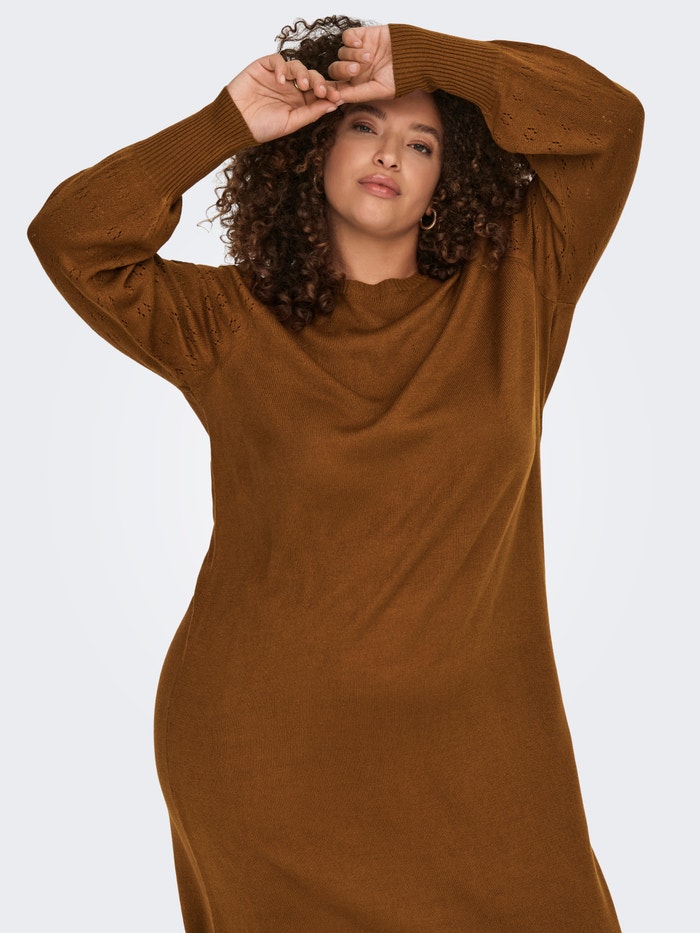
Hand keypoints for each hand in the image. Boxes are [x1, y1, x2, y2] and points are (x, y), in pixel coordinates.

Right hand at [227, 54, 343, 142]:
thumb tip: (334, 104)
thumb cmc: (262, 128)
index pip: (319, 92)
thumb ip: (311, 113)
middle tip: (322, 91)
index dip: (330, 92)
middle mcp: (291, 87)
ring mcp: (278, 76)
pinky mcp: (264, 67)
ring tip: (301, 85)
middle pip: (312, 77)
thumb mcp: (290, 123)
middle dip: (320, 82)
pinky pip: (278, 60)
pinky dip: (282, 67)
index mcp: (300, 102)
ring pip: (297, 66)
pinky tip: (281, 80)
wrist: (236, 123)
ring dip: (302, 74)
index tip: (338, 97)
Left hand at [327, 25, 394, 102]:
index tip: (330, 92)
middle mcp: (356, 69)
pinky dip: (350, 40)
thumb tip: (336, 99)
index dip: (330, 89)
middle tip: (357, 69)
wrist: (416, 55)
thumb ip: (357, 94)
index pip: (336, 87)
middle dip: (343, 70)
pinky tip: (360, 44)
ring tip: (370, 57)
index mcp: (357, 85)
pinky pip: (347, 37)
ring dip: (353, 55)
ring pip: (341, 53)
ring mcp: (358, 52)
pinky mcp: (362, 36)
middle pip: (335, 70)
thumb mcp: (379, 90)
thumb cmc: (401, 77)